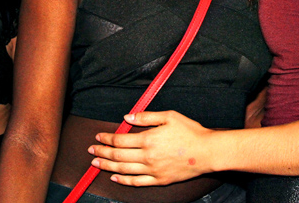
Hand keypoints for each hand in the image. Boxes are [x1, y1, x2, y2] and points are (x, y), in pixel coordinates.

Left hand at [89, 111, 213, 185]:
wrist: (207, 151)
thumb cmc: (190, 131)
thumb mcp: (169, 116)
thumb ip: (146, 117)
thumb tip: (127, 118)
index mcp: (149, 139)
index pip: (121, 140)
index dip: (107, 138)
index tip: (99, 136)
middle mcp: (148, 156)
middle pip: (118, 156)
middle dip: (102, 153)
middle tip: (91, 150)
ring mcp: (153, 170)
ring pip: (124, 170)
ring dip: (107, 167)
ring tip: (96, 164)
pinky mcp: (159, 180)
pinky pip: (137, 182)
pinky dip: (123, 181)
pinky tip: (115, 177)